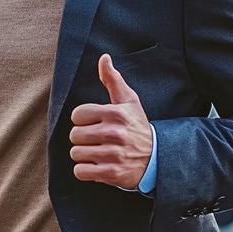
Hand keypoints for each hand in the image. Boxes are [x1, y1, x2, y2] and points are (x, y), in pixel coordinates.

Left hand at [69, 54, 152, 188]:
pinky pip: (80, 172)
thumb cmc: (137, 126)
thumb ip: (113, 79)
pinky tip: (97, 166)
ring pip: (76, 153)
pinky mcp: (111, 174)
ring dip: (84, 155)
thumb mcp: (129, 101)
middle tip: (97, 140)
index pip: (77, 115)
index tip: (96, 123)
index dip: (83, 120)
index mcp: (116, 113)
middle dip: (83, 138)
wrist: (157, 158)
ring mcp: (113, 155)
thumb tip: (104, 57)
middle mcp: (114, 133)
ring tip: (98, 153)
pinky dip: (85, 171)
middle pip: (74, 135)